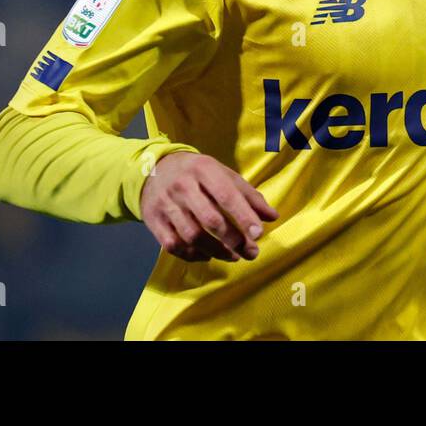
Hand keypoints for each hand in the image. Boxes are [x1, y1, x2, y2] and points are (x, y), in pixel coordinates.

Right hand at [140, 151, 278, 262]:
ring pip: (192, 236)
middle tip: (251, 252)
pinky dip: (193, 255)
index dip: (243, 216)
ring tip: (234, 256)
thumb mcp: (223, 174)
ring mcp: (165, 205)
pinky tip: (208, 255)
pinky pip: (173, 245)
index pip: (226, 195)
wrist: (154, 168)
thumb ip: (248, 195)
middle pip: (210, 219)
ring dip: (216, 251)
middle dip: (233, 239)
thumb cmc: (197, 173)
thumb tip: (272, 216)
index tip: (258, 233)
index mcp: (203, 169)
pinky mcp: (153, 221)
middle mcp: (182, 186)